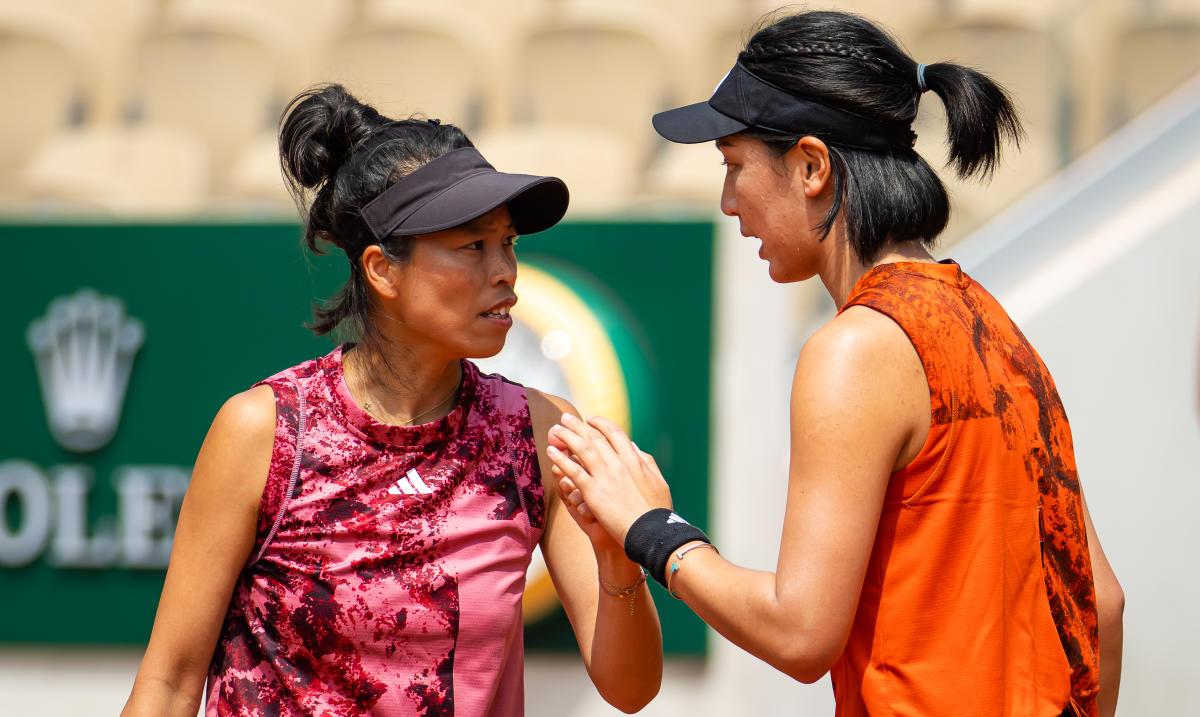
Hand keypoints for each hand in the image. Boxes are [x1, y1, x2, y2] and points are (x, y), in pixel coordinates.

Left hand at [547, 413, 672, 544]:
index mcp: (635, 459)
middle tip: (565, 417)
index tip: (589, 418)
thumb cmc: (657, 510)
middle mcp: (619, 463)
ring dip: (566, 436)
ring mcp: (605, 476)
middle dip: (577, 425)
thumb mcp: (658, 481)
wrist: (650, 532)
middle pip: (594, 437)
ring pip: (582, 449)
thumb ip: (646, 462)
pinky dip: (561, 459)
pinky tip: (551, 451)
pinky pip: (573, 471)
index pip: (615, 433)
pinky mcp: (593, 492)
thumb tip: (636, 448)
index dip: (600, 423)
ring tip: (554, 429)